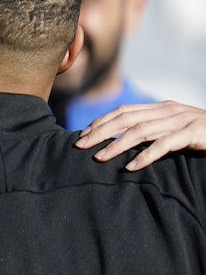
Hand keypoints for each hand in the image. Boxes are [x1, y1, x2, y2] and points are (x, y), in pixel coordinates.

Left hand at [77, 100, 205, 169]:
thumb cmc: (202, 134)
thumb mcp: (174, 128)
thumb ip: (153, 130)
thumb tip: (123, 142)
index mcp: (161, 107)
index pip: (124, 110)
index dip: (102, 121)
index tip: (83, 134)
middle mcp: (168, 110)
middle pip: (126, 118)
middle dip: (101, 132)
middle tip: (80, 145)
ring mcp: (181, 120)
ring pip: (141, 131)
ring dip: (117, 145)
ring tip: (99, 157)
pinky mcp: (192, 133)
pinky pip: (164, 145)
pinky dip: (145, 156)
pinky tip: (130, 167)